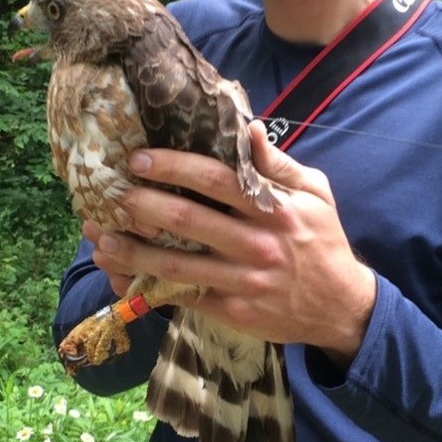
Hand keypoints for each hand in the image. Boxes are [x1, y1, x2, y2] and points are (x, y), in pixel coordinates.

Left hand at [83, 121, 376, 366]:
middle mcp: (256, 245)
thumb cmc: (323, 241)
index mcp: (273, 209)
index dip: (174, 167)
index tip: (140, 158)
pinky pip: (184, 298)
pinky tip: (121, 276)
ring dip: (134, 251)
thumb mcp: (315, 193)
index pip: (216, 180)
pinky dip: (149, 288)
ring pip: (177, 265)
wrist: (340, 307)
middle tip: (114, 193)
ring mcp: (243, 282)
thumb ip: (279, 163)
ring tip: (101, 238)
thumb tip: (248, 129)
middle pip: (188, 220)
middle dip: (143, 204)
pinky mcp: (233, 312)